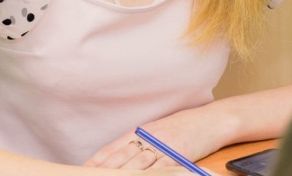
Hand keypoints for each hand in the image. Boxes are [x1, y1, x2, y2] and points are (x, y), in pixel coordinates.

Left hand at [83, 105, 226, 170]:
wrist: (211, 120)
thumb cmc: (184, 127)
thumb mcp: (157, 132)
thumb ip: (137, 144)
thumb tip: (116, 159)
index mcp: (140, 132)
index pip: (111, 150)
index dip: (95, 162)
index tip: (81, 171)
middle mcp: (147, 138)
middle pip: (119, 160)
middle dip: (102, 172)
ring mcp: (161, 147)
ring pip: (135, 166)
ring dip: (120, 175)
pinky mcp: (176, 155)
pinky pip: (158, 170)